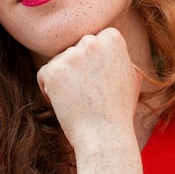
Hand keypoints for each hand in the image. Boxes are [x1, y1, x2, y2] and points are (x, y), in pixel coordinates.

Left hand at [36, 27, 141, 148]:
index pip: (94, 41)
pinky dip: (49, 89)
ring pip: (58, 61)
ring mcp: (70, 56)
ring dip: (63, 79)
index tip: (101, 82)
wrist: (104, 135)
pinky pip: (44, 74)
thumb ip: (118, 55)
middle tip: (88, 93)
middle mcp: (90, 42)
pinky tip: (64, 103)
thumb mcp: (130, 76)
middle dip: (77, 69)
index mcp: (112, 38)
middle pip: (74, 50)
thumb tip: (107, 42)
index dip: (94, 63)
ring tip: (78, 100)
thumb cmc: (119, 110)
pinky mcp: (53, 71)